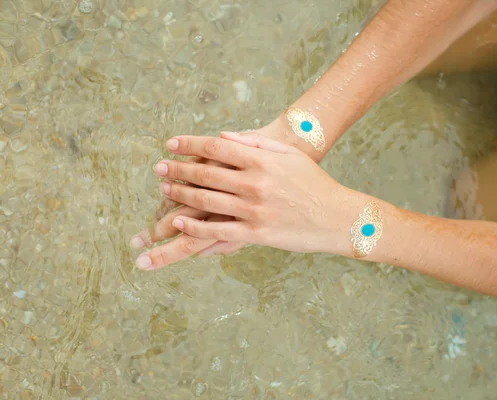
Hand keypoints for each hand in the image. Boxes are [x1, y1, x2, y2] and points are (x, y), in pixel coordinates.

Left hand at [131, 118, 311, 269]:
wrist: (337, 217)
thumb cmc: (314, 183)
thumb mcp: (289, 156)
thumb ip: (255, 144)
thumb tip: (224, 135)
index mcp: (261, 160)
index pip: (215, 147)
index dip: (189, 144)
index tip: (171, 144)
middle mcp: (253, 183)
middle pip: (205, 173)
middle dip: (178, 169)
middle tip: (159, 168)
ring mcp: (253, 210)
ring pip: (206, 201)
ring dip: (181, 195)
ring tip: (165, 190)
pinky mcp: (255, 233)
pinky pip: (217, 230)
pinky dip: (194, 227)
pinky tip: (179, 223)